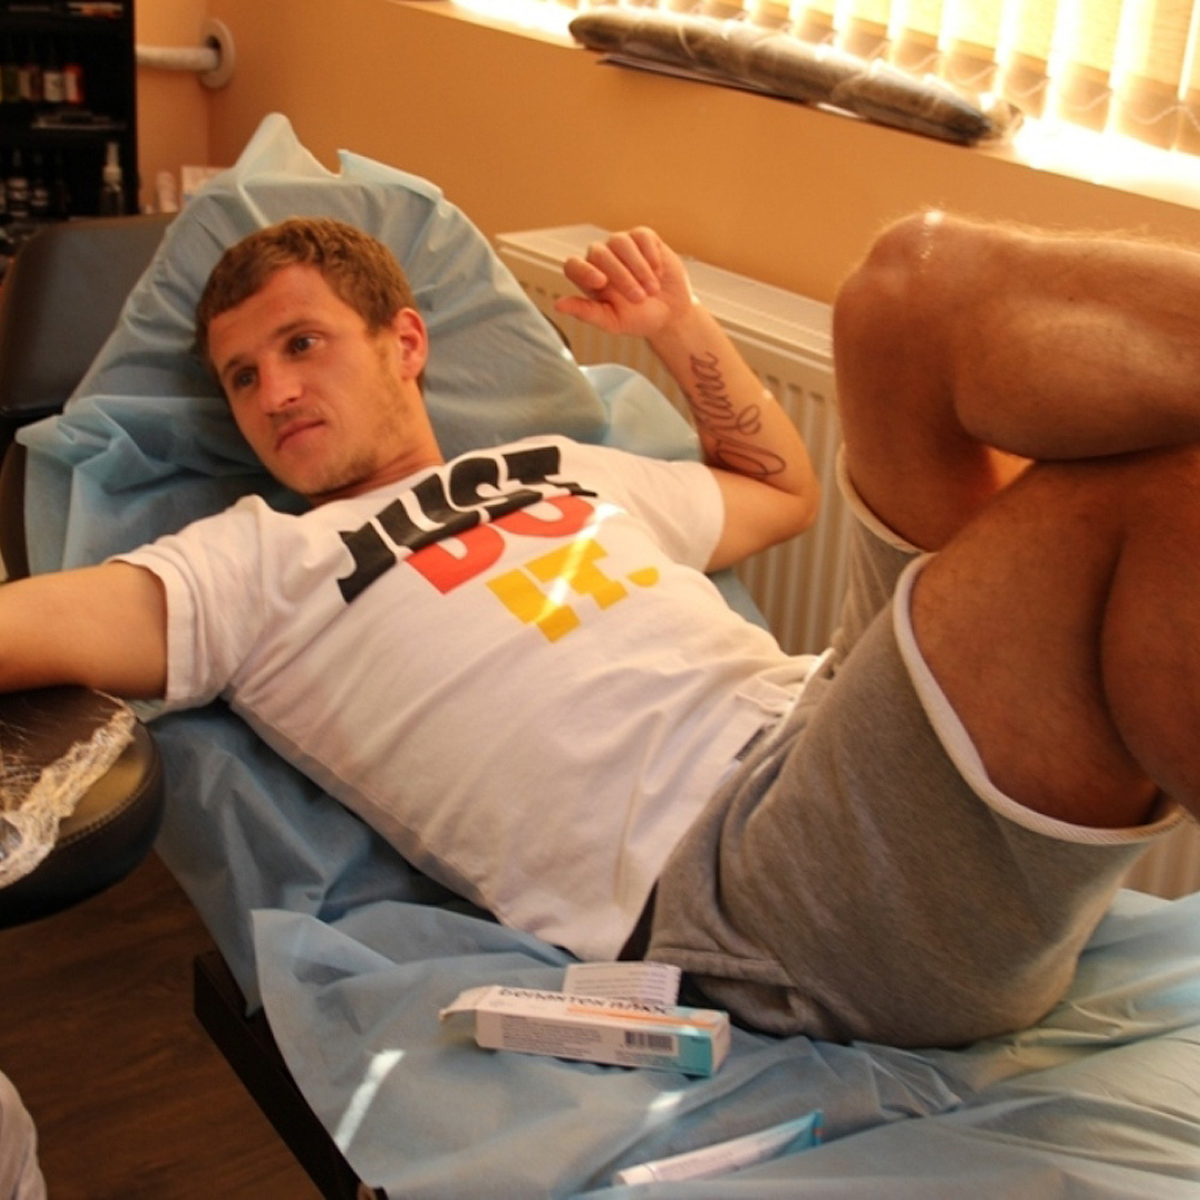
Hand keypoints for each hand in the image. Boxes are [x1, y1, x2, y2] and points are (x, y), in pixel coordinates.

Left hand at [554, 227, 695, 340]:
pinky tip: (658, 272)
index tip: (601, 282)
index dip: (583, 270)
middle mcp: (601, 258)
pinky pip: (641, 236)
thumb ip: (586, 313)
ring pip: (620, 241)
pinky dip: (651, 255)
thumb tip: (558, 305)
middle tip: (639, 298)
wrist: (670, 314)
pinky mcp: (643, 238)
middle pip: (598, 253)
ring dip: (638, 267)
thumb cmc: (637, 319)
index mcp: (588, 278)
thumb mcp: (612, 322)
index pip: (573, 265)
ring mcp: (622, 245)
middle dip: (621, 276)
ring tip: (651, 289)